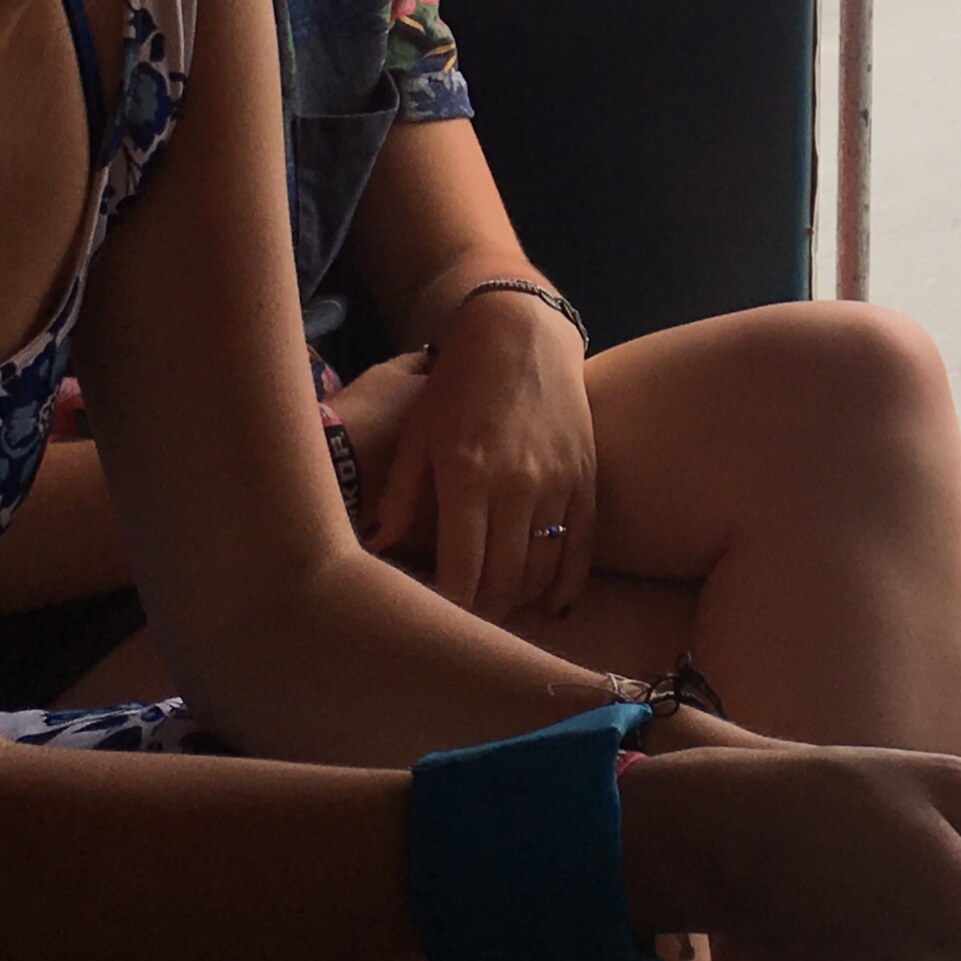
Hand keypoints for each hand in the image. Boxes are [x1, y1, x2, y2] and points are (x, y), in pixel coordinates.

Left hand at [371, 290, 595, 618]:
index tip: (435, 622)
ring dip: (519, 601)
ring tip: (496, 610)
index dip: (449, 609)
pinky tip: (552, 606)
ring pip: (542, 571)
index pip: (461, 572)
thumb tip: (376, 546)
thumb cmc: (458, 382)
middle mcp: (516, 485)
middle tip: (464, 627)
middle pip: (503, 582)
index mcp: (467, 477)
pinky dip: (568, 583)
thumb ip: (400, 495)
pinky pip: (582, 545)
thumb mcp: (418, 433)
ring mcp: (556, 482)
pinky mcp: (584, 477)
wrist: (520, 333)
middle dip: (482, 615)